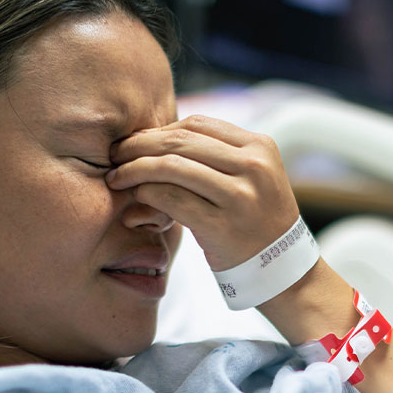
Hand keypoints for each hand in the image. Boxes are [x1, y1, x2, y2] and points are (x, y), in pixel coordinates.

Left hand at [107, 115, 299, 270]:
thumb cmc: (251, 219)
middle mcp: (253, 166)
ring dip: (135, 170)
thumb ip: (211, 156)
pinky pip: (172, 199)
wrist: (278, 267)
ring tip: (116, 178)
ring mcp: (240, 196)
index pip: (196, 124)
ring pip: (172, 167)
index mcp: (259, 146)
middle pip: (180, 141)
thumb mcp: (248, 177)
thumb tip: (149, 137)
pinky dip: (146, 194)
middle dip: (139, 146)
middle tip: (114, 155)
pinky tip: (135, 199)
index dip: (158, 131)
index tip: (134, 142)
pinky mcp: (223, 226)